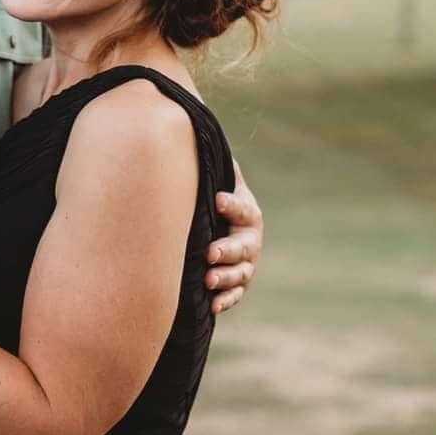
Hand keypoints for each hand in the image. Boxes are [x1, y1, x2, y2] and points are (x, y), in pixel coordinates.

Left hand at [204, 158, 261, 313]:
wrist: (214, 220)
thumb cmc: (209, 194)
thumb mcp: (213, 177)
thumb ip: (207, 163)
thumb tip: (186, 130)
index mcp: (246, 211)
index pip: (243, 209)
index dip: (232, 205)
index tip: (218, 200)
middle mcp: (249, 239)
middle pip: (244, 246)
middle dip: (228, 250)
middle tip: (211, 253)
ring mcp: (244, 263)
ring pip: (241, 273)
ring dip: (226, 278)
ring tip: (208, 279)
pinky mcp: (234, 282)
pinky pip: (234, 294)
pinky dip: (224, 300)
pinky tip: (212, 304)